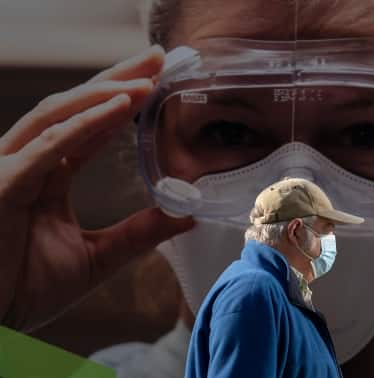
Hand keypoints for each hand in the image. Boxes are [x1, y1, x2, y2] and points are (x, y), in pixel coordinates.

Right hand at [0, 46, 194, 330]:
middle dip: (116, 78)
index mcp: (48, 175)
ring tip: (147, 77)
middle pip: (74, 107)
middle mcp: (28, 162)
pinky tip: (119, 107)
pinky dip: (84, 124)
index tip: (158, 81)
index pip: (88, 125)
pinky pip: (47, 147)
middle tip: (157, 57)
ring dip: (104, 92)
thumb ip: (140, 233)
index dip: (122, 101)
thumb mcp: (98, 257)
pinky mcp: (1, 184)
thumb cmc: (24, 290)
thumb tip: (187, 215)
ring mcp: (10, 168)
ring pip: (58, 115)